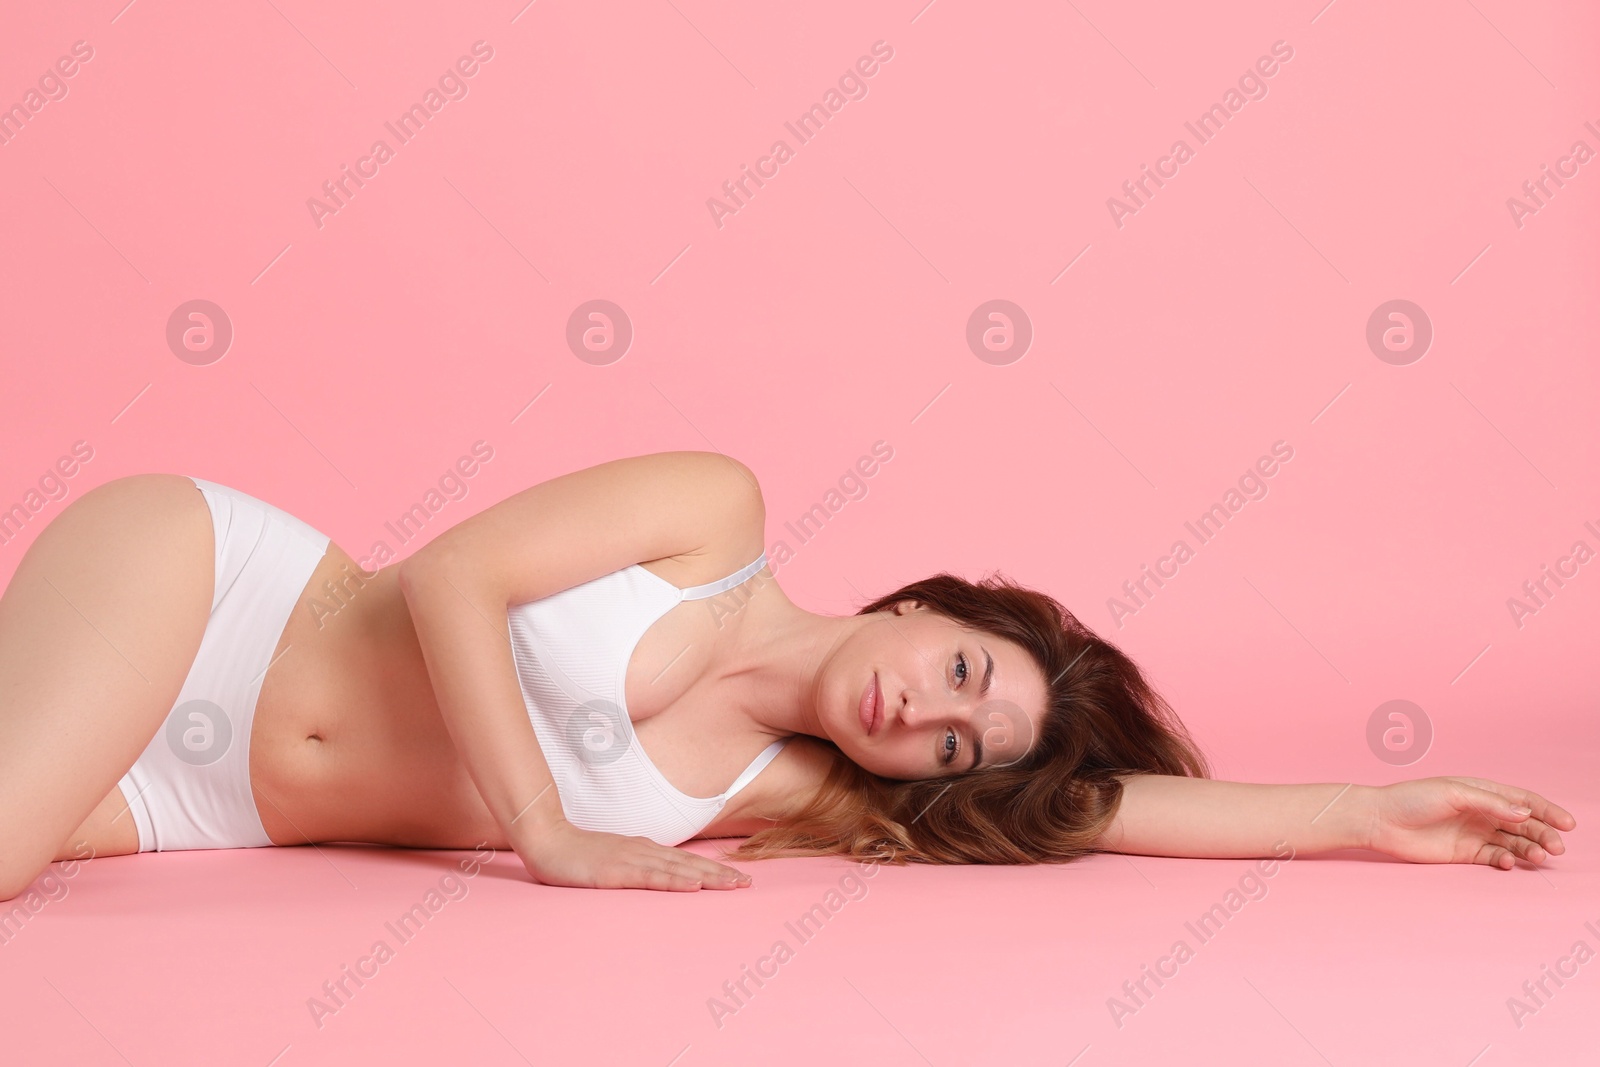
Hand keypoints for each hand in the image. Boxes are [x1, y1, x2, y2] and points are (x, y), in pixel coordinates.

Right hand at [520, 819, 753, 890]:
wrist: (546, 840)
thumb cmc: (575, 854)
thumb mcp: (611, 860)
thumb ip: (633, 866)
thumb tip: (656, 875)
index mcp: (643, 849)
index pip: (685, 862)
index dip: (713, 870)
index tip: (737, 878)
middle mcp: (643, 851)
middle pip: (689, 865)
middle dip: (720, 875)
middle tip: (748, 884)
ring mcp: (631, 859)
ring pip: (677, 871)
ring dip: (708, 878)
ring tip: (733, 886)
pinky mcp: (616, 871)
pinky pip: (651, 878)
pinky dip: (675, 882)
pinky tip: (693, 886)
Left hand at [1366, 776, 1575, 869]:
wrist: (1382, 821)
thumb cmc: (1413, 799)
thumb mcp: (1454, 793)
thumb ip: (1491, 803)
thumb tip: (1525, 813)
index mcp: (1482, 791)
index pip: (1523, 800)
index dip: (1547, 811)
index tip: (1568, 824)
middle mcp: (1482, 812)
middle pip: (1523, 824)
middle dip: (1543, 835)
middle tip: (1556, 848)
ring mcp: (1475, 833)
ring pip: (1513, 842)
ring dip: (1529, 850)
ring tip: (1538, 857)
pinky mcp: (1466, 853)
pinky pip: (1495, 856)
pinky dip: (1506, 860)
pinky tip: (1508, 862)